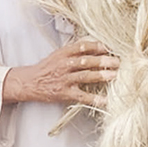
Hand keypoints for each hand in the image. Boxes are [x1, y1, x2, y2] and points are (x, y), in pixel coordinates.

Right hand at [3, 40, 118, 106]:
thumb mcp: (58, 54)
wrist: (30, 82)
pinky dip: (94, 99)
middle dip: (103, 60)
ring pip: (84, 76)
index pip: (82, 46)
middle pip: (85, 60)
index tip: (110, 47)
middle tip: (118, 61)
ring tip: (115, 75)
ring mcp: (64, 79)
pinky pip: (82, 96)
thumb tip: (97, 46)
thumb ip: (75, 51)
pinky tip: (105, 101)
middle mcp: (64, 64)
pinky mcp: (64, 93)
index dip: (97, 46)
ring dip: (101, 75)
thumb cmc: (47, 68)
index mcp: (63, 53)